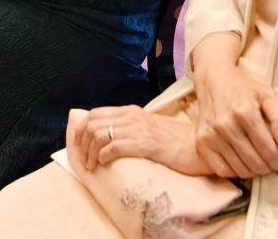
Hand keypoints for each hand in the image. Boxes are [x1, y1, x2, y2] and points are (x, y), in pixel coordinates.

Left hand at [73, 106, 212, 175]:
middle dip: (82, 143)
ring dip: (90, 153)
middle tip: (85, 160)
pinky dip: (104, 156)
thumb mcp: (148, 128)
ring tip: (93, 166)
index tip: (79, 146)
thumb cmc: (174, 141)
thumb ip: (130, 128)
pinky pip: (115, 146)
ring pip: (100, 134)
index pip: (95, 113)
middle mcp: (133, 116)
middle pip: (92, 123)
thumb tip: (108, 138)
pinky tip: (104, 164)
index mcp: (131, 111)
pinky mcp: (147, 143)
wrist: (198, 146)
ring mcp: (140, 129)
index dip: (81, 130)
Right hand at [191, 34, 277, 178]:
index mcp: (245, 112)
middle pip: (254, 162)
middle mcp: (226, 125)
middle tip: (270, 164)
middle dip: (267, 167)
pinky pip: (221, 170)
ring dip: (252, 171)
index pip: (267, 149)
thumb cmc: (244, 88)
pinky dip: (234, 171)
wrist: (214, 79)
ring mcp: (212, 135)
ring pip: (239, 169)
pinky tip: (241, 163)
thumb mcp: (267, 95)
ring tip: (258, 164)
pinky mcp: (202, 142)